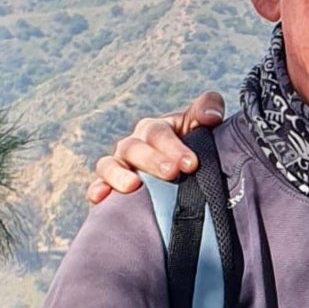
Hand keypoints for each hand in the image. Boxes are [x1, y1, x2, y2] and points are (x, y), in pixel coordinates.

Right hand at [88, 91, 227, 203]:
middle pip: (135, 148)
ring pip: (109, 164)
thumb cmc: (192, 150)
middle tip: (172, 173)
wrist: (181, 180)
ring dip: (119, 174)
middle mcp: (133, 145)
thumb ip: (207, 110)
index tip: (191, 164)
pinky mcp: (109, 187)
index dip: (174, 147)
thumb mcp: (200, 127)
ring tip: (133, 185)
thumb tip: (211, 115)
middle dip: (153, 161)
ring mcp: (118, 166)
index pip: (159, 133)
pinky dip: (97, 190)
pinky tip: (100, 197)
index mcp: (154, 130)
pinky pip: (97, 187)